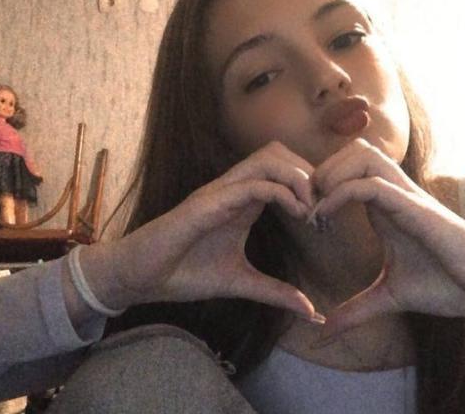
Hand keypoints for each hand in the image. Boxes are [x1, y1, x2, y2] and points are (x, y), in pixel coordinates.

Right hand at [81, 142, 322, 321]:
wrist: (140, 278)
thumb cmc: (184, 273)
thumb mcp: (241, 283)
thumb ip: (276, 293)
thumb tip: (311, 312)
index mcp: (243, 201)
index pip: (282, 170)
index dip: (310, 185)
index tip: (325, 217)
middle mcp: (233, 189)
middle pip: (278, 153)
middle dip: (309, 172)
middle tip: (323, 207)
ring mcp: (219, 193)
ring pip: (266, 159)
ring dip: (296, 176)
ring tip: (310, 207)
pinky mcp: (206, 204)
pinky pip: (249, 185)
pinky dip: (279, 192)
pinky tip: (295, 213)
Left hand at [312, 139, 464, 337]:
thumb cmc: (451, 285)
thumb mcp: (390, 298)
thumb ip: (356, 310)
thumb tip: (324, 333)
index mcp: (388, 207)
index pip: (350, 169)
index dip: (321, 184)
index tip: (305, 217)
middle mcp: (396, 194)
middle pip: (354, 149)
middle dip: (322, 169)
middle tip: (307, 205)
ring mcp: (407, 198)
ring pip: (363, 154)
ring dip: (332, 174)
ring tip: (317, 208)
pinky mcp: (416, 209)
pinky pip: (371, 184)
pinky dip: (342, 192)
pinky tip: (326, 217)